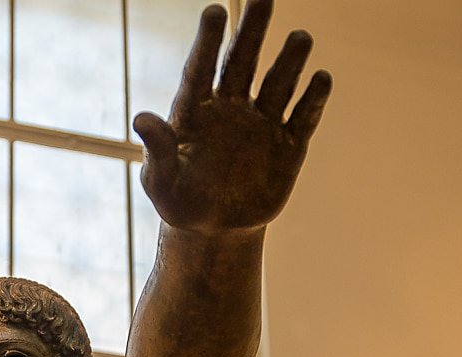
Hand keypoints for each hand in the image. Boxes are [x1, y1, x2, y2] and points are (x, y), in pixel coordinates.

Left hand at [133, 0, 331, 232]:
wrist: (215, 230)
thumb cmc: (180, 201)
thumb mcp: (162, 182)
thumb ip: (157, 150)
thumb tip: (140, 117)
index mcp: (196, 111)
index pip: (201, 69)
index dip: (208, 42)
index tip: (213, 12)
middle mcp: (231, 108)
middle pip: (242, 62)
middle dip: (252, 30)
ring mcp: (262, 124)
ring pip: (278, 83)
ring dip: (289, 61)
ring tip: (300, 37)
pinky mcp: (289, 146)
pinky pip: (303, 118)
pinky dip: (313, 100)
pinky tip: (321, 78)